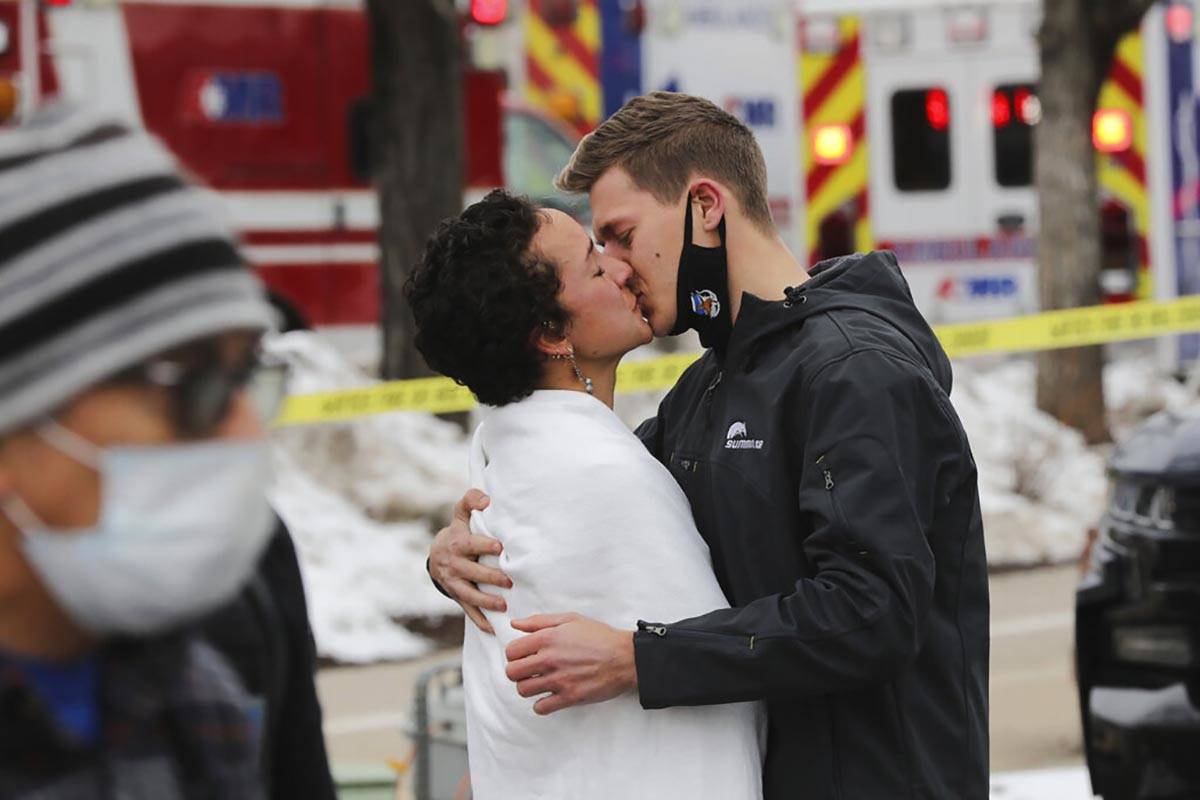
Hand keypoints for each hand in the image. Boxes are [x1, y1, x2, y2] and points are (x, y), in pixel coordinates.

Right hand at [429, 489, 510, 633]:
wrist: (436, 555)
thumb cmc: (457, 531)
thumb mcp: (460, 514)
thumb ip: (470, 500)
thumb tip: (487, 499)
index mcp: (457, 544)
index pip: (471, 545)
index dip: (484, 545)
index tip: (498, 546)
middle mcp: (454, 565)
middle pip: (472, 572)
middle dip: (490, 577)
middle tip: (509, 581)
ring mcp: (455, 583)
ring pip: (469, 594)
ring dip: (486, 601)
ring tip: (503, 605)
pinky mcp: (457, 596)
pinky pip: (468, 610)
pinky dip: (480, 620)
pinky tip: (493, 629)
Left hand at [504, 613, 636, 714]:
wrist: (626, 657)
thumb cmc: (600, 636)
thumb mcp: (570, 619)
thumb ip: (539, 621)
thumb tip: (515, 625)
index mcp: (548, 638)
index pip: (511, 651)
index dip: (515, 654)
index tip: (524, 656)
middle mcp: (549, 659)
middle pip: (512, 673)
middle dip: (517, 672)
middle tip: (529, 671)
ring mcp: (559, 680)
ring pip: (523, 690)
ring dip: (528, 688)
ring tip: (539, 683)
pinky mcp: (569, 697)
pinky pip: (540, 708)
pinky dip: (541, 704)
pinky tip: (549, 696)